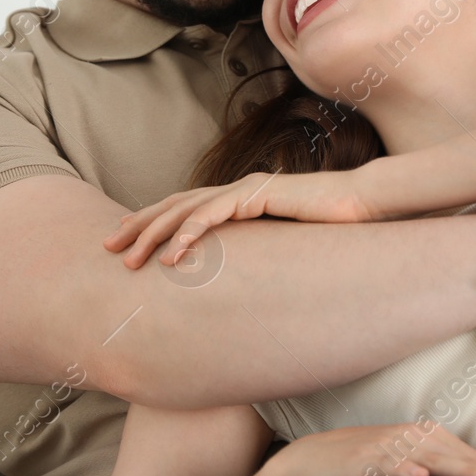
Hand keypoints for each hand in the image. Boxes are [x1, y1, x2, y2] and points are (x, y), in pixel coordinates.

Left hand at [104, 170, 373, 267]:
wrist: (367, 204)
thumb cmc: (333, 230)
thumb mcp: (285, 247)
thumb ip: (261, 256)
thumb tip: (244, 285)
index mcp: (239, 200)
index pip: (185, 209)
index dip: (152, 223)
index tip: (125, 241)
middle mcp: (236, 190)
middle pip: (174, 206)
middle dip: (138, 226)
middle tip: (108, 247)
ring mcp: (245, 190)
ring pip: (186, 210)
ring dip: (154, 234)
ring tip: (129, 259)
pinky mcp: (258, 196)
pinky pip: (215, 216)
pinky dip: (189, 234)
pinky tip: (172, 256)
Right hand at [265, 422, 475, 475]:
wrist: (310, 462)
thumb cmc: (363, 467)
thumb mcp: (404, 467)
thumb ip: (435, 474)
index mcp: (426, 437)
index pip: (470, 457)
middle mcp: (412, 436)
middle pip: (459, 456)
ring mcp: (388, 446)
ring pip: (432, 457)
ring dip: (461, 472)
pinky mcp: (363, 460)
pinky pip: (388, 464)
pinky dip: (404, 469)